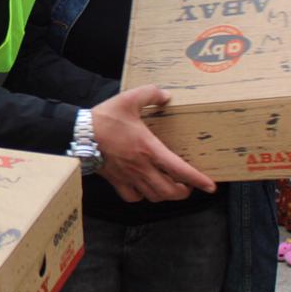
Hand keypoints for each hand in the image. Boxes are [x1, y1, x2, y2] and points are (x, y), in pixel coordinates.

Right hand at [92, 85, 216, 202]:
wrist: (79, 134)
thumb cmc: (105, 118)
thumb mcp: (129, 99)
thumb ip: (150, 94)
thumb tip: (166, 95)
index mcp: (149, 148)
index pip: (179, 169)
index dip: (197, 180)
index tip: (210, 186)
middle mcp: (141, 167)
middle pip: (169, 191)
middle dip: (183, 192)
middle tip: (188, 186)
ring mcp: (128, 177)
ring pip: (153, 196)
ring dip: (165, 195)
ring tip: (170, 188)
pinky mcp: (116, 180)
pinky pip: (132, 197)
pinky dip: (142, 197)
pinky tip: (144, 190)